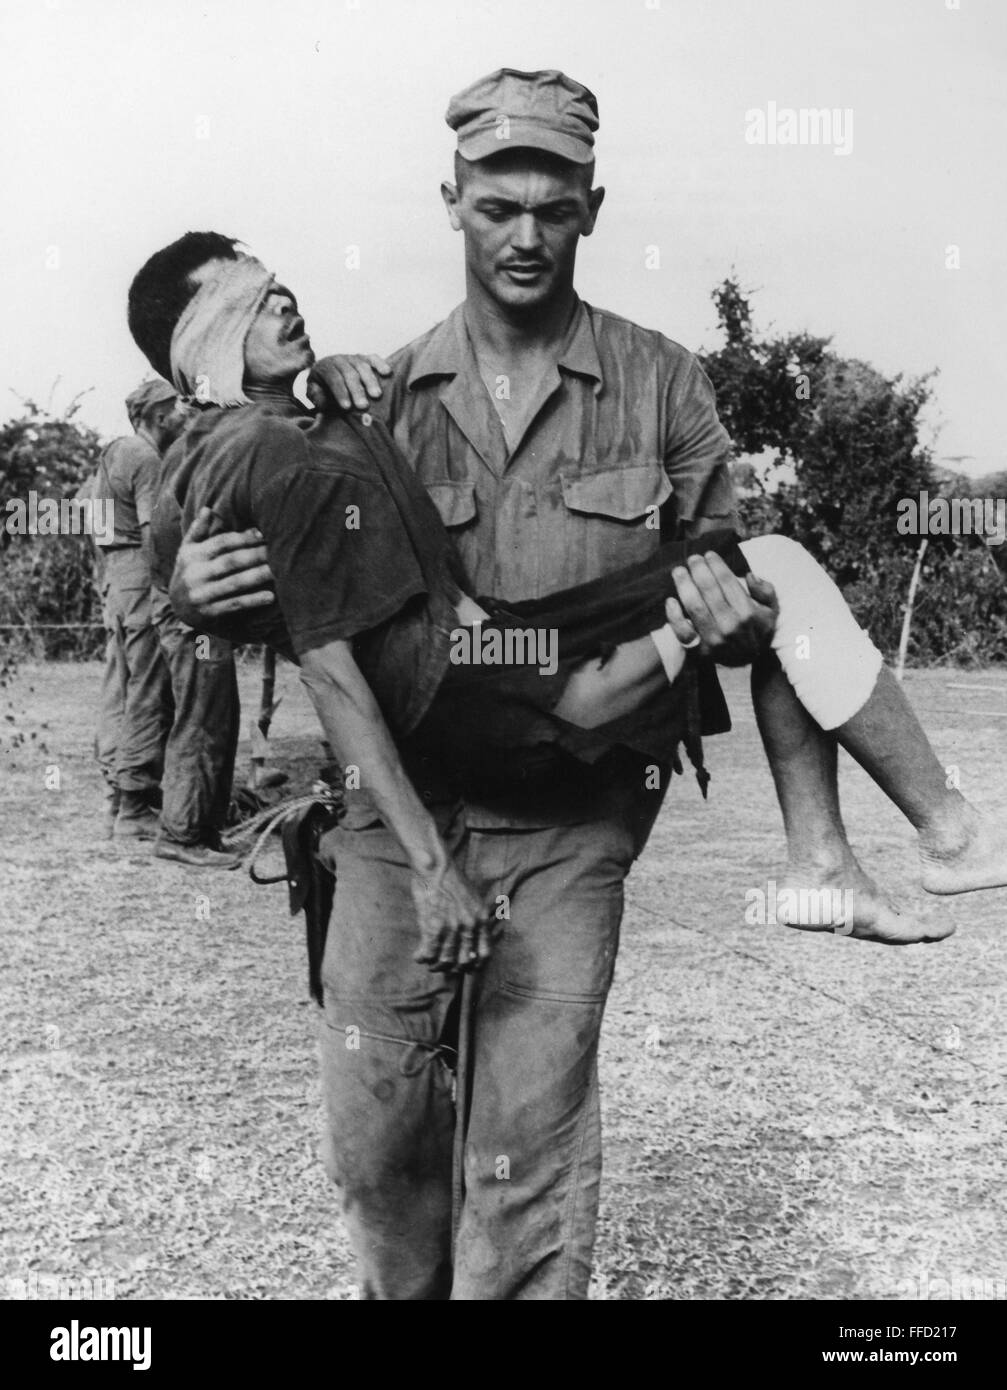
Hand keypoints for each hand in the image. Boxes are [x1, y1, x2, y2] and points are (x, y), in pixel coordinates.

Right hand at [169, 507, 274, 623]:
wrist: (176, 608)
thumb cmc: (189, 572)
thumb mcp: (187, 551)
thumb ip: (198, 531)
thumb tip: (208, 509)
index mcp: (192, 555)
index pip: (220, 543)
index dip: (242, 538)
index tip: (263, 534)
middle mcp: (195, 574)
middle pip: (230, 561)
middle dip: (255, 555)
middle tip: (277, 550)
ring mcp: (202, 594)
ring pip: (235, 583)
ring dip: (258, 576)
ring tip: (279, 570)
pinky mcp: (209, 612)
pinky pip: (234, 604)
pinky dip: (253, 600)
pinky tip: (271, 596)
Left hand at [307, 353, 391, 412]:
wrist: (328, 373)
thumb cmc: (323, 388)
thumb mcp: (314, 392)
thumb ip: (316, 396)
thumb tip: (323, 401)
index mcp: (325, 367)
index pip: (333, 379)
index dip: (340, 393)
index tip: (347, 407)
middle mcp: (339, 360)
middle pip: (349, 374)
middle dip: (357, 390)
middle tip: (363, 406)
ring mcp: (353, 358)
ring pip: (363, 367)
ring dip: (370, 381)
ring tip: (376, 395)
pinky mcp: (365, 358)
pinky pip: (373, 358)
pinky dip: (381, 364)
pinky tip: (387, 373)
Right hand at [411, 861, 497, 973]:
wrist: (437, 867)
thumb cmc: (453, 881)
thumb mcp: (474, 899)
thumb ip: (475, 919)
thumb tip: (473, 940)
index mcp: (481, 919)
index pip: (484, 954)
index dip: (475, 965)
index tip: (466, 967)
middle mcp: (469, 926)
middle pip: (464, 962)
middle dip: (453, 968)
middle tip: (444, 966)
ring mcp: (451, 928)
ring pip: (445, 961)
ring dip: (435, 966)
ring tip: (429, 963)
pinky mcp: (433, 927)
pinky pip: (428, 953)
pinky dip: (422, 958)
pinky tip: (418, 955)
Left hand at [665, 552, 778, 665]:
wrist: (747, 661)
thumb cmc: (756, 629)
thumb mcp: (771, 611)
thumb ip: (766, 591)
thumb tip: (750, 576)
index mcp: (747, 613)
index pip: (727, 582)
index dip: (716, 565)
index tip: (709, 555)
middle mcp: (730, 626)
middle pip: (709, 590)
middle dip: (699, 570)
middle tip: (693, 558)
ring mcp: (713, 639)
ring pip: (694, 606)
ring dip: (684, 585)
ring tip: (679, 571)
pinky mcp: (699, 650)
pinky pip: (682, 631)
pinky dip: (674, 616)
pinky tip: (671, 600)